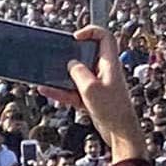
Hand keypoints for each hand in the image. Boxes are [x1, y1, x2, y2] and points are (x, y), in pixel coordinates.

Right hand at [41, 26, 147, 163]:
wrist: (120, 133)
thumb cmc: (112, 110)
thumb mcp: (90, 88)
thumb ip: (78, 72)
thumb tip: (71, 64)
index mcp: (109, 64)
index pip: (105, 37)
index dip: (91, 32)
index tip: (75, 38)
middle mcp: (105, 71)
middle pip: (88, 54)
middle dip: (72, 53)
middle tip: (58, 54)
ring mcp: (98, 84)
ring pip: (78, 73)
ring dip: (63, 73)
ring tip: (46, 72)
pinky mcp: (92, 97)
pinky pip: (73, 90)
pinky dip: (61, 90)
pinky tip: (45, 89)